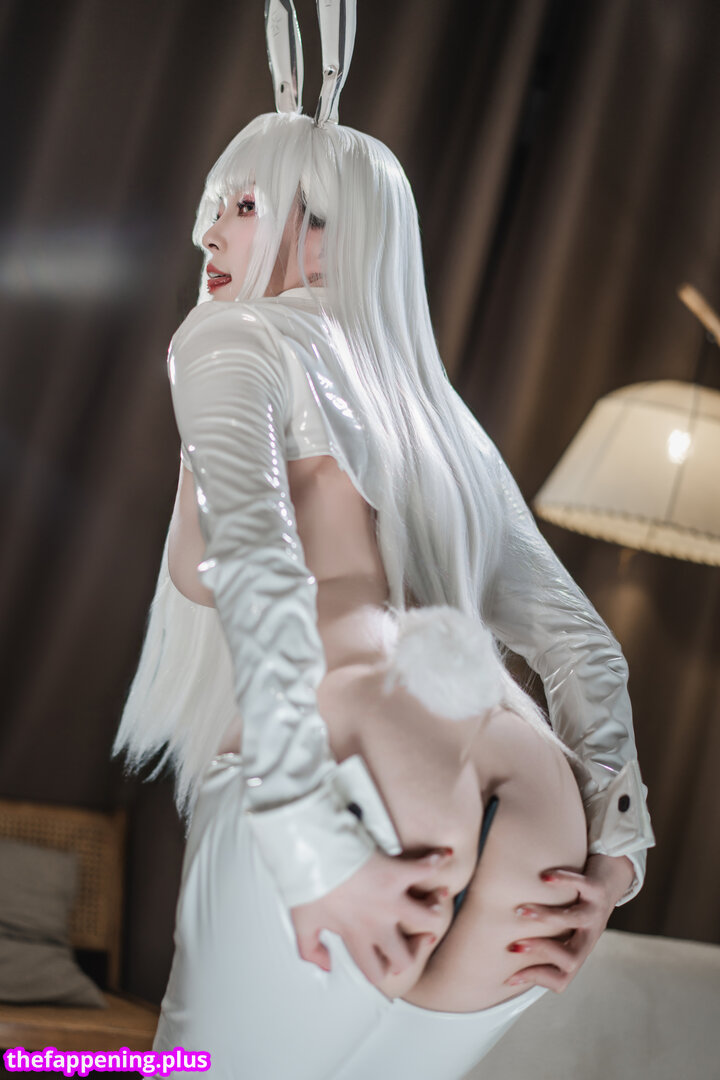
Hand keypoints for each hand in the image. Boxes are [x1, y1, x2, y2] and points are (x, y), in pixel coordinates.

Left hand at [290, 847, 454, 987]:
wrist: (314, 853)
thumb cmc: (308, 884)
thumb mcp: (301, 922)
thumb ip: (310, 950)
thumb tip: (326, 965)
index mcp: (355, 936)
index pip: (375, 971)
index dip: (383, 971)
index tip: (387, 962)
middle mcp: (377, 924)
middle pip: (405, 955)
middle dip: (413, 950)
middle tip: (416, 938)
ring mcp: (391, 899)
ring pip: (427, 920)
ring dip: (433, 910)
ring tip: (435, 902)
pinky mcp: (397, 873)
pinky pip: (424, 870)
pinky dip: (437, 861)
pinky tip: (444, 855)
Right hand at [503, 853, 634, 992]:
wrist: (613, 879)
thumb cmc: (578, 906)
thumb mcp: (567, 931)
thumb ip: (548, 942)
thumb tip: (510, 957)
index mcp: (579, 949)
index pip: (562, 979)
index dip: (536, 980)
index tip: (510, 976)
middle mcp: (589, 935)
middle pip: (572, 959)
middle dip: (542, 952)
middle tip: (516, 944)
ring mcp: (595, 912)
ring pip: (574, 920)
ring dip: (546, 917)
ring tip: (521, 910)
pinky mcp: (598, 889)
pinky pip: (582, 885)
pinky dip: (563, 880)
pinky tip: (544, 878)